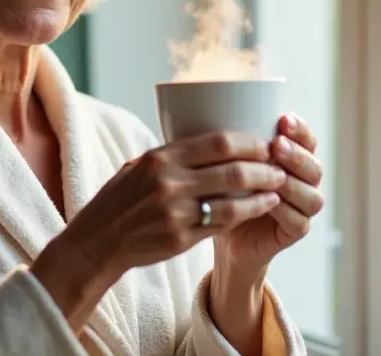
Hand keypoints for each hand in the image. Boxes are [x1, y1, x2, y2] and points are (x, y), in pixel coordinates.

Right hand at [31, 131, 285, 331]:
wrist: (98, 240)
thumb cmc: (120, 198)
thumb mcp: (139, 166)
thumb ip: (173, 154)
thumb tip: (213, 140)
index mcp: (160, 158)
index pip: (218, 143)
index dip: (249, 142)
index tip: (266, 141)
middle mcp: (169, 183)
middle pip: (232, 171)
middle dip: (264, 168)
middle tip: (281, 166)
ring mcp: (176, 213)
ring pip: (233, 202)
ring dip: (262, 195)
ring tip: (277, 189)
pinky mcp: (181, 239)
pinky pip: (222, 225)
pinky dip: (245, 215)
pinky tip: (259, 208)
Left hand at [214, 113, 324, 273]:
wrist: (216, 225)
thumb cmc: (221, 185)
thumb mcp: (225, 158)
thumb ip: (234, 139)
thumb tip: (220, 103)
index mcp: (292, 158)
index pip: (307, 139)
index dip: (300, 129)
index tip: (283, 118)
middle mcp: (303, 181)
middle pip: (315, 166)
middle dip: (297, 155)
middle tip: (277, 146)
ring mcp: (302, 208)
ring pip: (313, 196)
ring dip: (293, 184)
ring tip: (274, 176)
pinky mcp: (295, 231)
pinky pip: (299, 222)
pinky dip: (285, 211)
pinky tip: (269, 203)